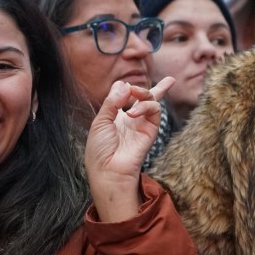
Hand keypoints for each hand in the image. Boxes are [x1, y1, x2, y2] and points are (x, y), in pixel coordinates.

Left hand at [85, 77, 173, 221]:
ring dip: (143, 93)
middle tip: (132, 89)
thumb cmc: (100, 150)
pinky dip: (145, 105)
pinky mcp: (151, 130)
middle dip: (143, 88)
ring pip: (151, 99)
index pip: (125, 95)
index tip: (122, 86)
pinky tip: (132, 113)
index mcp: (115, 116)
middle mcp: (131, 119)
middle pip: (144, 96)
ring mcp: (142, 124)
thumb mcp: (100, 121)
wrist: (108, 170)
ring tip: (133, 96)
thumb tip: (125, 84)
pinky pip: (155, 110)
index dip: (124, 87)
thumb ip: (112, 101)